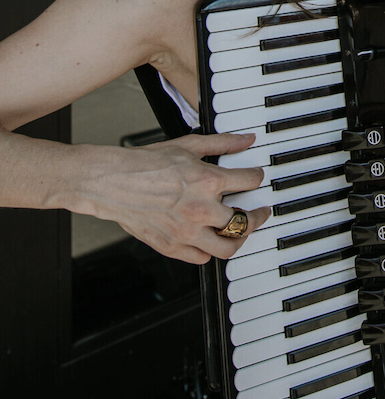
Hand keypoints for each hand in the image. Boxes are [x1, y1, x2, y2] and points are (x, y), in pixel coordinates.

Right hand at [80, 131, 270, 265]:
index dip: (257, 177)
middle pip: (245, 221)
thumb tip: (245, 140)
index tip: (255, 178)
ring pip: (228, 247)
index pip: (250, 182)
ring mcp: (187, 232)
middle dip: (258, 216)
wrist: (111, 182)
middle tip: (260, 212)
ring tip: (240, 231)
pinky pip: (203, 258)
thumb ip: (222, 144)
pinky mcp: (172, 247)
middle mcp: (201, 210)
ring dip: (239, 239)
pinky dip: (210, 250)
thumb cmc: (144, 163)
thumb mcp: (188, 145)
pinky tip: (211, 239)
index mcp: (208, 181)